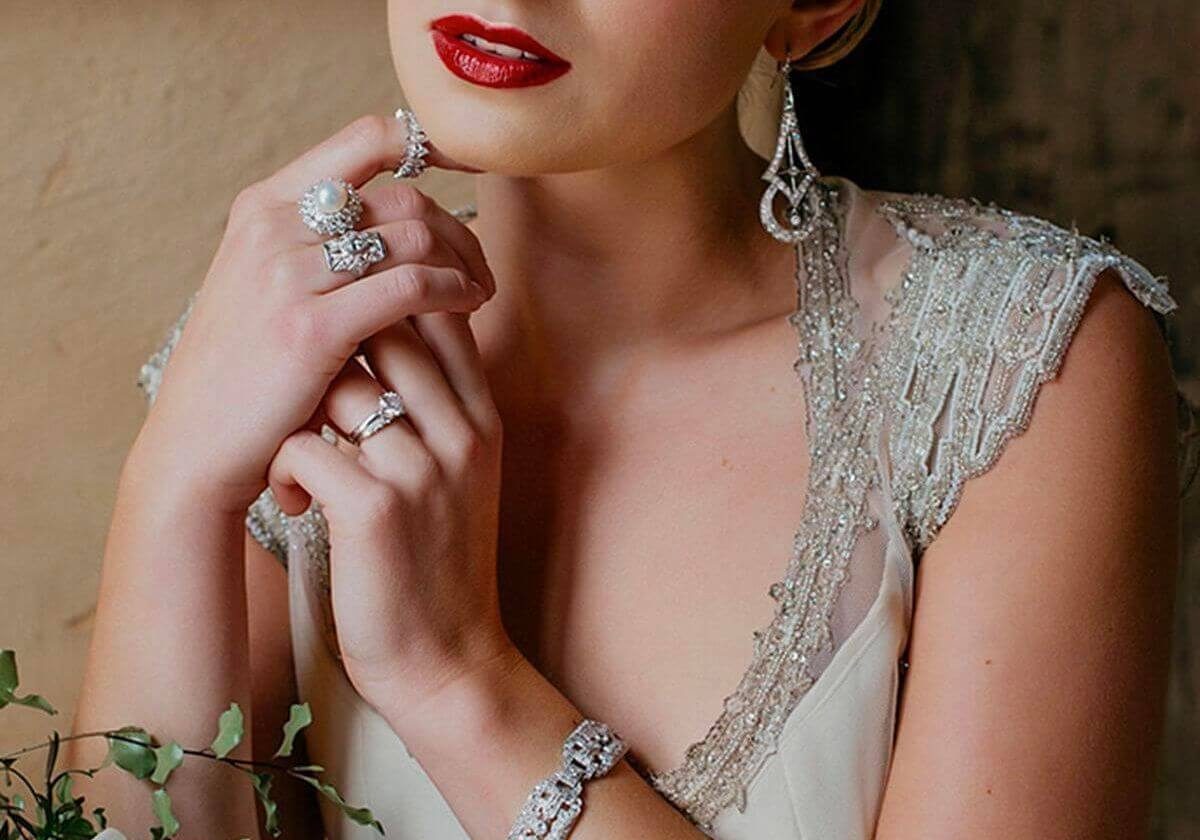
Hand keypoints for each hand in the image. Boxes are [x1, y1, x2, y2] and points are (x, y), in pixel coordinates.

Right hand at [136, 112, 492, 512]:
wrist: (194, 447)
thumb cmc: (246, 376)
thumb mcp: (268, 290)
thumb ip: (320, 249)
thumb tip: (404, 226)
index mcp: (263, 206)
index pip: (365, 141)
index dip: (429, 145)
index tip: (470, 173)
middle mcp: (273, 225)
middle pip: (403, 196)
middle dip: (457, 229)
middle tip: (479, 269)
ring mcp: (288, 273)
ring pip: (414, 236)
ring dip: (463, 263)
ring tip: (480, 294)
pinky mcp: (312, 325)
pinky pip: (411, 285)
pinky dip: (453, 291)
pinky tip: (469, 308)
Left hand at [264, 305, 515, 720]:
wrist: (449, 661)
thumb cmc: (441, 566)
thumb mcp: (464, 479)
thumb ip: (440, 412)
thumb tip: (386, 346)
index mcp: (484, 422)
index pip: (442, 317)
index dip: (387, 304)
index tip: (346, 332)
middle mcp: (461, 435)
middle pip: (388, 334)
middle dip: (336, 349)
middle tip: (305, 391)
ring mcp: (421, 470)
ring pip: (340, 385)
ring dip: (302, 413)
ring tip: (299, 458)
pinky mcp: (374, 509)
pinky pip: (305, 445)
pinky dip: (286, 467)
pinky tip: (297, 504)